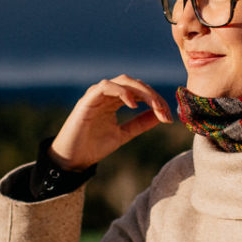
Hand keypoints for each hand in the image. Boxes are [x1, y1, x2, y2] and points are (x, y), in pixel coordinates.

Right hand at [48, 75, 172, 171]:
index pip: (140, 92)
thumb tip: (161, 115)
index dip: (156, 100)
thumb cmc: (94, 146)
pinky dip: (121, 92)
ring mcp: (96, 95)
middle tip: (165, 111)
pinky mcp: (87, 100)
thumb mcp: (124, 134)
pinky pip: (106, 86)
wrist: (73, 160)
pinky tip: (133, 105)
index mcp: (114, 100)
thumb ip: (140, 124)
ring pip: (123, 81)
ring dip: (142, 92)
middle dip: (153, 96)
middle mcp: (106, 94)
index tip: (168, 116)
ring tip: (154, 107)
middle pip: (135, 84)